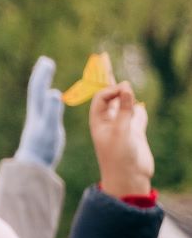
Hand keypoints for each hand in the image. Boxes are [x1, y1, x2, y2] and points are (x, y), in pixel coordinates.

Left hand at [15, 56, 66, 168]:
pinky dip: (48, 100)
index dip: (42, 74)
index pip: (38, 88)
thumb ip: (52, 110)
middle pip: (37, 91)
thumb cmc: (42, 148)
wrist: (32, 167)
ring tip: (46, 77)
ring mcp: (38, 121)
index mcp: (37, 111)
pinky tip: (51, 101)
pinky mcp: (42, 129)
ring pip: (40, 99)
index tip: (46, 60)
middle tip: (45, 61)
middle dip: (41, 75)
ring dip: (43, 85)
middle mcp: (36, 114)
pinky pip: (45, 108)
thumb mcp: (50, 128)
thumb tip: (53, 92)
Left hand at [89, 81, 152, 198]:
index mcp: (98, 121)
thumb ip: (124, 109)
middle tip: (104, 59)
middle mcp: (109, 121)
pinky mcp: (134, 132)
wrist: (129, 178)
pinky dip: (137, 110)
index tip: (124, 89)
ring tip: (121, 83)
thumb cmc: (119, 157)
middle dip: (109, 81)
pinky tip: (138, 106)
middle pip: (109, 96)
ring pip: (123, 104)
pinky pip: (136, 116)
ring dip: (124, 94)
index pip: (102, 97)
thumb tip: (125, 85)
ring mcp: (122, 126)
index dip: (111, 89)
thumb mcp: (121, 131)